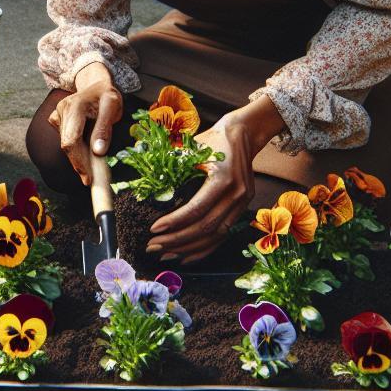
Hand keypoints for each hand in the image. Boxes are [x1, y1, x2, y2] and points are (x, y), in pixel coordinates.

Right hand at [48, 62, 123, 185]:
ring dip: (78, 157)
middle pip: (66, 145)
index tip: (88, 178)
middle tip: (91, 178)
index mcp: (75, 106)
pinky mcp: (56, 120)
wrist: (95, 84)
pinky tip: (85, 147)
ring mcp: (57, 115)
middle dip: (79, 164)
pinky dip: (76, 149)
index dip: (78, 162)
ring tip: (92, 163)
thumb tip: (98, 152)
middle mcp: (62, 110)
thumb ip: (104, 128)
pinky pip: (65, 140)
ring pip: (66, 144)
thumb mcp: (112, 106)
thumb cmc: (106, 95)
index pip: (72, 140)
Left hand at [147, 96, 285, 263]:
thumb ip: (174, 168)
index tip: (153, 229)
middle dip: (176, 240)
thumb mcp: (192, 149)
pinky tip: (185, 256)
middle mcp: (236, 195)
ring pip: (214, 236)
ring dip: (188, 248)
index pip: (197, 209)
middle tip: (152, 246)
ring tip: (164, 254)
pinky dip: (204, 248)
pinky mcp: (241, 210)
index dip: (174, 222)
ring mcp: (242, 204)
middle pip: (205, 227)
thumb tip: (147, 189)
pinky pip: (222, 235)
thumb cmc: (213, 140)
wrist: (243, 134)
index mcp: (224, 179)